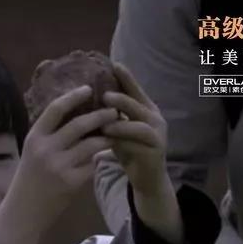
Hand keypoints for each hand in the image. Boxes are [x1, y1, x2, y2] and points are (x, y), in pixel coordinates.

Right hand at [0, 85, 117, 243]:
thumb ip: (50, 136)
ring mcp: (59, 166)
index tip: (89, 89)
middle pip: (79, 124)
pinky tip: (105, 157)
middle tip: (114, 110)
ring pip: (92, 145)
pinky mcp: (71, 183)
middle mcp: (46, 149)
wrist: (23, 212)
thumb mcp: (32, 152)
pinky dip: (100, 160)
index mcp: (34, 137)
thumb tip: (75, 115)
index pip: (56, 109)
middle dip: (100, 116)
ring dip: (107, 137)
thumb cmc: (28, 179)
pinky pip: (92, 165)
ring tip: (117, 132)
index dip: (73, 96)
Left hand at [101, 63, 181, 243]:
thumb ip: (110, 116)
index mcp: (145, 109)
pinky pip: (138, 142)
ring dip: (121, 120)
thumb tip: (85, 99)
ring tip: (104, 120)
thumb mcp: (118, 130)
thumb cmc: (130, 151)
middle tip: (104, 94)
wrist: (147, 179)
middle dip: (122, 97)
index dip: (126, 77)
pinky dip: (123, 139)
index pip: (134, 89)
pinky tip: (109, 139)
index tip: (114, 64)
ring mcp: (157, 134)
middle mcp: (154, 118)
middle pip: (138, 102)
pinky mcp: (155, 150)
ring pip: (139, 122)